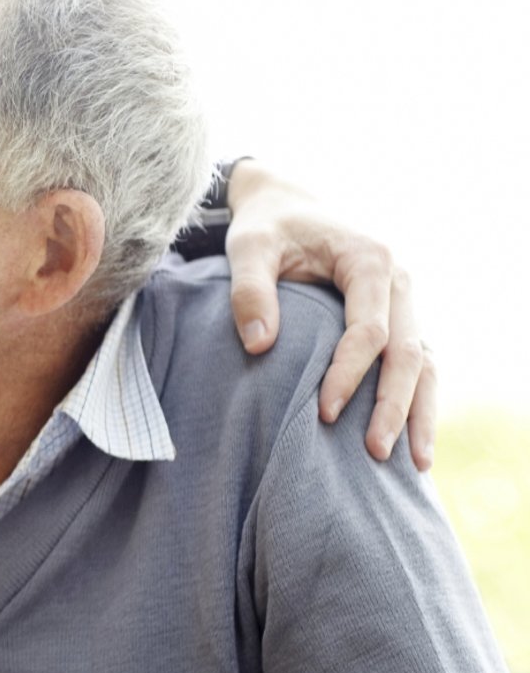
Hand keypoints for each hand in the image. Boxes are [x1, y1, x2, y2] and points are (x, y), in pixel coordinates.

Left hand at [224, 160, 435, 468]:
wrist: (286, 207)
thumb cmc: (266, 228)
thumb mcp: (247, 247)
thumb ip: (249, 290)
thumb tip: (258, 346)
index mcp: (370, 260)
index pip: (368, 330)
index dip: (348, 374)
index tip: (321, 413)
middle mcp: (399, 282)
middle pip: (408, 353)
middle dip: (392, 406)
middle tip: (374, 454)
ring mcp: (403, 303)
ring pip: (424, 363)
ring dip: (418, 412)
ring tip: (414, 466)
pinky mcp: (396, 319)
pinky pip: (416, 364)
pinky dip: (415, 401)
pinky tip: (411, 442)